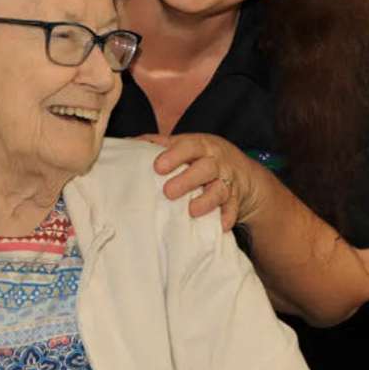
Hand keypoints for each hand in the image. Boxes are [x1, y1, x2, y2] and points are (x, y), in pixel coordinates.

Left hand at [138, 132, 262, 230]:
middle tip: (168, 192)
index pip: (189, 147)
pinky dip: (228, 216)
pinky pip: (233, 208)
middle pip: (206, 168)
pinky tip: (221, 225)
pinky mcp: (236, 199)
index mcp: (201, 146)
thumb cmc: (203, 157)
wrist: (242, 172)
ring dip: (207, 200)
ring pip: (220, 189)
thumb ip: (158, 143)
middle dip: (188, 180)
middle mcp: (216, 162)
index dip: (174, 156)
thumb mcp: (185, 145)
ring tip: (192, 210)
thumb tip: (126, 144)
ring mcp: (227, 180)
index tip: (158, 167)